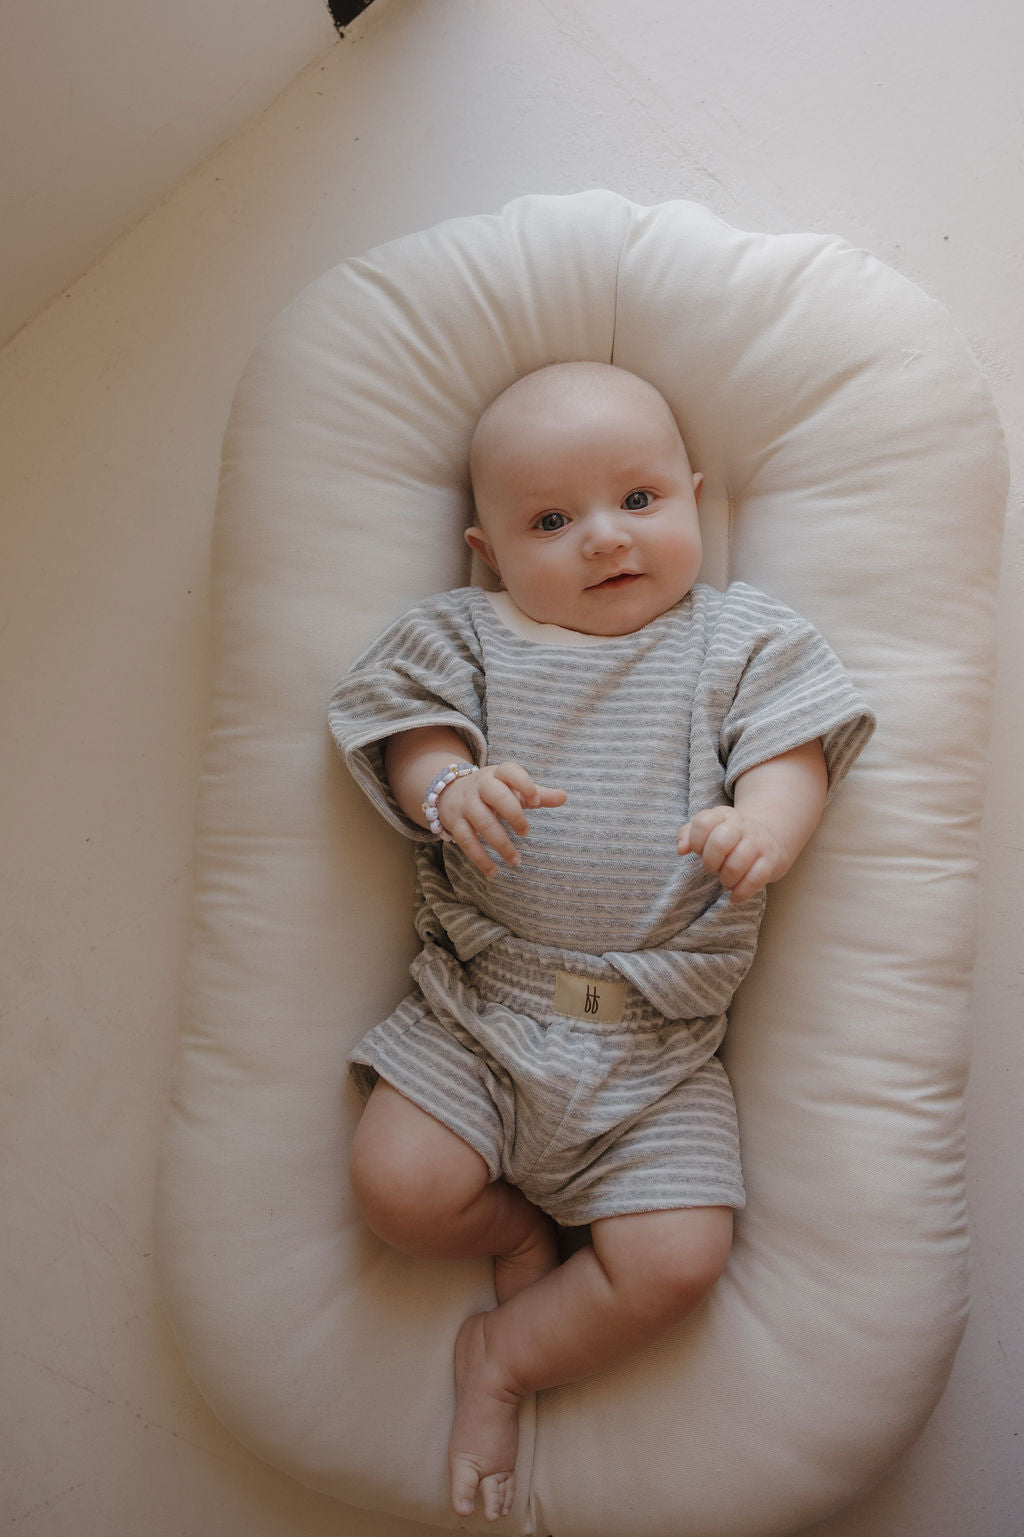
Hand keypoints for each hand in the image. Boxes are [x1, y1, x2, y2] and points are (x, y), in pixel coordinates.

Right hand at [436, 762, 566, 876]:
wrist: (449, 790)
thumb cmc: (492, 791)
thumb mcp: (513, 788)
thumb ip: (538, 794)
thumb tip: (564, 796)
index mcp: (497, 774)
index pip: (510, 772)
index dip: (524, 784)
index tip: (536, 801)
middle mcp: (479, 786)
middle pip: (497, 796)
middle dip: (514, 814)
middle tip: (526, 833)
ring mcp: (465, 804)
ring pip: (482, 822)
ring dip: (500, 843)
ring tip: (515, 861)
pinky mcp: (454, 822)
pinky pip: (465, 840)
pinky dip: (479, 858)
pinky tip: (493, 871)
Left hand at [677, 806, 788, 903]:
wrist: (769, 840)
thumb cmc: (729, 838)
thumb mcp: (709, 829)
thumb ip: (688, 834)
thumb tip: (682, 849)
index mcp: (723, 815)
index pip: (703, 823)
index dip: (696, 842)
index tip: (699, 851)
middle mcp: (742, 826)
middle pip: (719, 843)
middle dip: (710, 862)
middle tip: (712, 869)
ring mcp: (758, 843)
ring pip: (737, 863)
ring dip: (726, 879)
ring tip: (725, 882)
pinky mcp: (771, 860)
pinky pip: (756, 878)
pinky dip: (741, 892)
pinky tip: (734, 895)